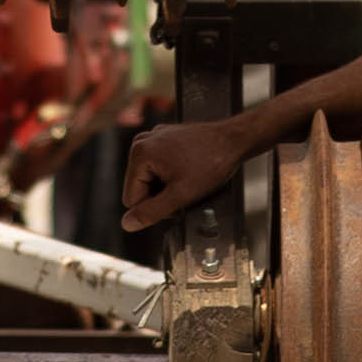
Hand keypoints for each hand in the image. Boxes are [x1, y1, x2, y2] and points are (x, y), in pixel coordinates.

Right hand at [118, 119, 249, 234]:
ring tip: (188, 178)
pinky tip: (188, 168)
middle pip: (139, 188)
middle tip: (185, 189)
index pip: (132, 200)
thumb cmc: (211, 165)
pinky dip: (171, 173)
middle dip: (161, 195)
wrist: (233, 141)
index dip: (154, 207)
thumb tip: (127, 224)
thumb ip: (151, 212)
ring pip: (149, 179)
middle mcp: (141, 142)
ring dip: (166, 186)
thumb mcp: (180, 196)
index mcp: (139, 154)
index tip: (177, 198)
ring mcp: (153, 138)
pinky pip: (158, 166)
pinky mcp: (164, 138)